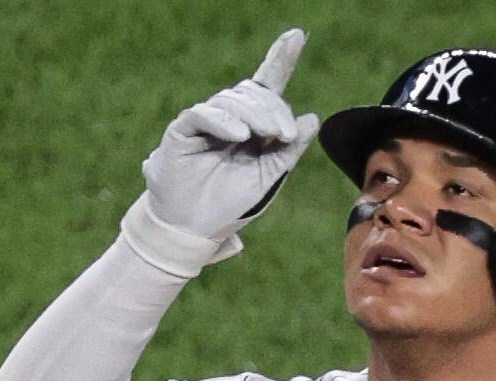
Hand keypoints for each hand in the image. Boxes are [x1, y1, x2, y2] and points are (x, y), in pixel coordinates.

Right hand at [140, 28, 320, 245]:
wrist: (196, 228)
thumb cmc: (231, 204)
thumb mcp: (269, 176)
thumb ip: (289, 149)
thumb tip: (312, 118)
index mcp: (252, 126)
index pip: (267, 86)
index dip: (280, 59)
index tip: (295, 36)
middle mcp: (230, 119)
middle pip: (254, 94)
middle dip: (275, 111)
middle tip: (286, 135)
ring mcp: (206, 122)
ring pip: (232, 100)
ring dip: (255, 115)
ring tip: (265, 136)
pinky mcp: (183, 130)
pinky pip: (203, 113)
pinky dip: (223, 121)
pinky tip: (239, 135)